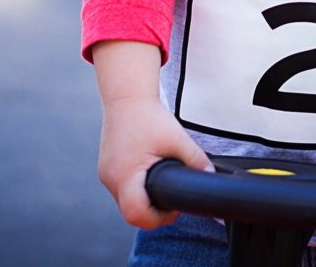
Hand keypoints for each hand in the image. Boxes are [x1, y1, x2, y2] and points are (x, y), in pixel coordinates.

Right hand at [97, 95, 211, 229]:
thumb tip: (209, 175)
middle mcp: (111, 179)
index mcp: (125, 174)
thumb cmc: (148, 116)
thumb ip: (195, 159)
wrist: (126, 97)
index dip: (157, 217)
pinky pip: (122, 189)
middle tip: (172, 199)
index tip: (173, 207)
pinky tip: (150, 177)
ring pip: (126, 202)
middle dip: (153, 211)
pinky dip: (136, 189)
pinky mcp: (106, 169)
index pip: (136, 214)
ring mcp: (106, 175)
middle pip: (131, 213)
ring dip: (144, 200)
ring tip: (162, 184)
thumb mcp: (177, 139)